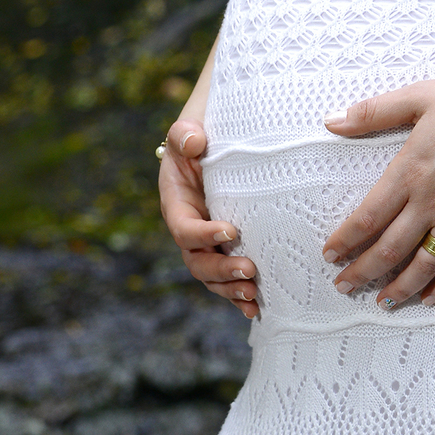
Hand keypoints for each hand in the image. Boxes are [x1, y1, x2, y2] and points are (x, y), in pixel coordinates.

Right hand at [158, 118, 258, 319]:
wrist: (220, 134)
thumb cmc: (204, 129)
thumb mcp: (189, 126)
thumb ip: (184, 133)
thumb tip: (193, 143)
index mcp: (176, 202)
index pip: (183, 227)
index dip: (202, 234)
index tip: (230, 230)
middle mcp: (190, 225)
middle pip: (196, 260)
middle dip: (221, 270)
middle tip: (250, 270)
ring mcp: (208, 240)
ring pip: (211, 275)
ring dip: (231, 289)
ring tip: (254, 295)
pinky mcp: (228, 245)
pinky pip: (229, 275)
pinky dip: (239, 294)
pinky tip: (257, 307)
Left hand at [322, 74, 434, 309]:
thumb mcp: (419, 96)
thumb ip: (373, 112)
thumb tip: (331, 122)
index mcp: (410, 171)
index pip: (367, 217)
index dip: (345, 241)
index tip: (329, 255)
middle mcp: (431, 201)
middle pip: (388, 249)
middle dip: (361, 272)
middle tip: (342, 286)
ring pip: (423, 265)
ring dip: (398, 288)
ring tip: (380, 302)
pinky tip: (430, 299)